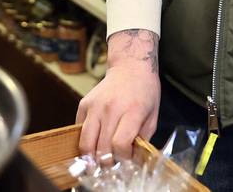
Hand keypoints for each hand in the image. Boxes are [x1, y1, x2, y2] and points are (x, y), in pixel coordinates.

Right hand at [77, 29, 161, 160]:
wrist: (130, 67)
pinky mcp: (84, 104)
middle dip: (107, 162)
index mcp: (132, 111)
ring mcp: (95, 105)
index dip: (122, 157)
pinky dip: (85, 141)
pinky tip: (95, 141)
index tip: (126, 158)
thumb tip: (131, 160)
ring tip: (98, 162)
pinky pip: (80, 130)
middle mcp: (111, 108)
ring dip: (91, 158)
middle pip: (102, 148)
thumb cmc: (145, 92)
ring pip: (86, 143)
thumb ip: (143, 138)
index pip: (120, 144)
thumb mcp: (152, 114)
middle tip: (112, 164)